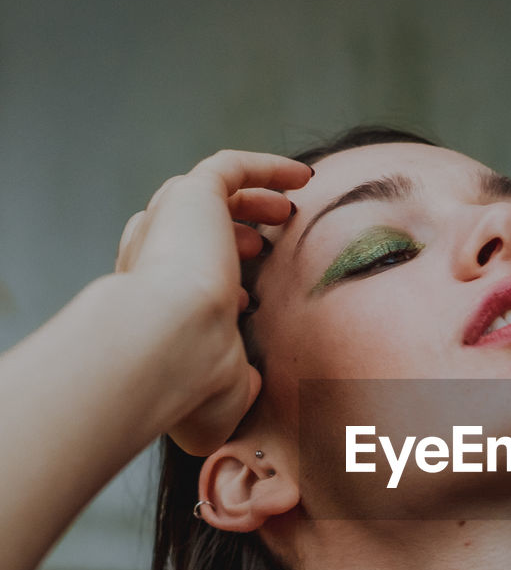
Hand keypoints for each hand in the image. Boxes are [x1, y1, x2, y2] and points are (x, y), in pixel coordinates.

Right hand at [115, 148, 310, 453]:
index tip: (247, 305)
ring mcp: (169, 224)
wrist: (171, 346)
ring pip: (207, 196)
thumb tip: (255, 385)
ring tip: (286, 211)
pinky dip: (265, 168)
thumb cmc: (190, 385)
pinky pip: (230, 168)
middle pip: (185, 233)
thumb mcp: (221, 401)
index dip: (216, 286)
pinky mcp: (192, 195)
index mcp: (150, 306)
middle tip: (261, 252)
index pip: (175, 280)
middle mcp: (151, 260)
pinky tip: (302, 176)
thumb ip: (237, 389)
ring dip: (247, 202)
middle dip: (224, 239)